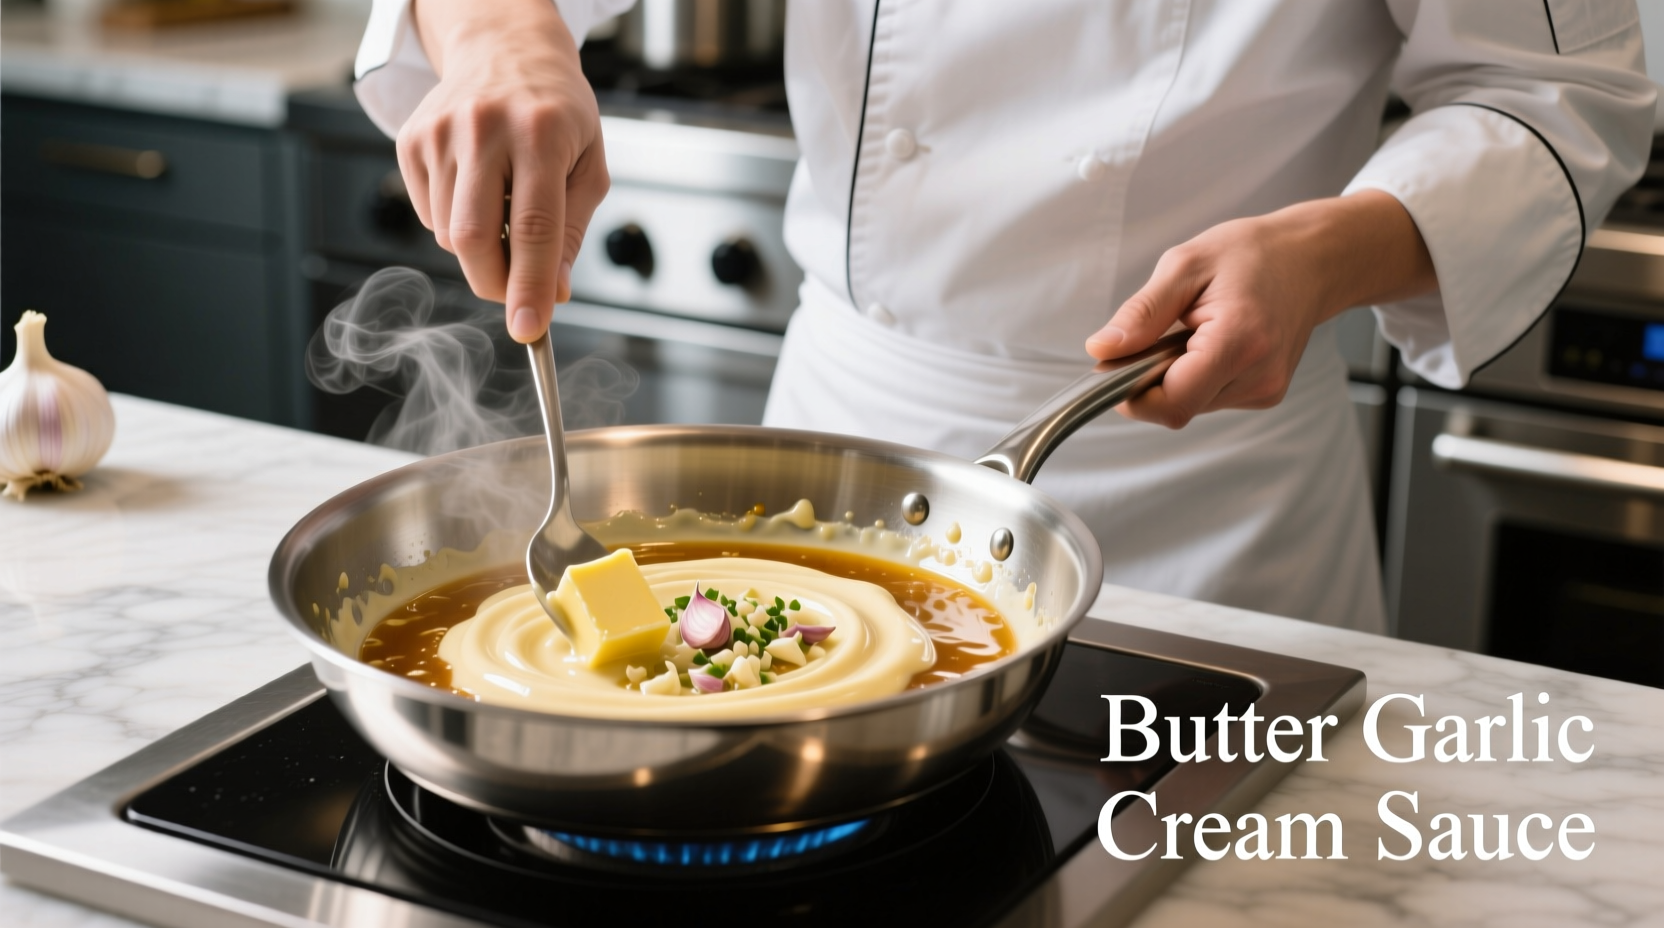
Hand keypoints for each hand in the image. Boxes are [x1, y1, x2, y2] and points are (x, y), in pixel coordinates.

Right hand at [398, 0, 608, 342]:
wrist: (505, 48)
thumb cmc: (557, 111)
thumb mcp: (588, 165)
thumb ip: (574, 232)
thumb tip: (555, 293)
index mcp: (541, 133)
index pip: (534, 228)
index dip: (530, 286)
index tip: (529, 329)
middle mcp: (485, 128)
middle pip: (475, 238)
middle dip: (495, 283)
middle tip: (517, 292)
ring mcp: (441, 132)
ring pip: (448, 234)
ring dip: (479, 249)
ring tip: (504, 208)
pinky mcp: (410, 140)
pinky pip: (427, 215)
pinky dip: (454, 224)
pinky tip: (478, 191)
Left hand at [1084, 191, 1435, 427]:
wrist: (1311, 259)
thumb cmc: (1253, 254)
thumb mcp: (1184, 266)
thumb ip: (1142, 313)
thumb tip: (1102, 349)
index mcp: (1239, 341)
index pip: (1171, 402)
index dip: (1131, 393)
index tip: (1113, 366)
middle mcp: (1259, 375)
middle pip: (1177, 406)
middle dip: (1149, 378)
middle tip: (1155, 334)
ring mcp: (1266, 389)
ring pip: (1191, 404)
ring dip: (1173, 376)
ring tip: (1190, 330)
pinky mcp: (1265, 393)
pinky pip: (1209, 397)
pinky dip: (1195, 376)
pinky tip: (1209, 342)